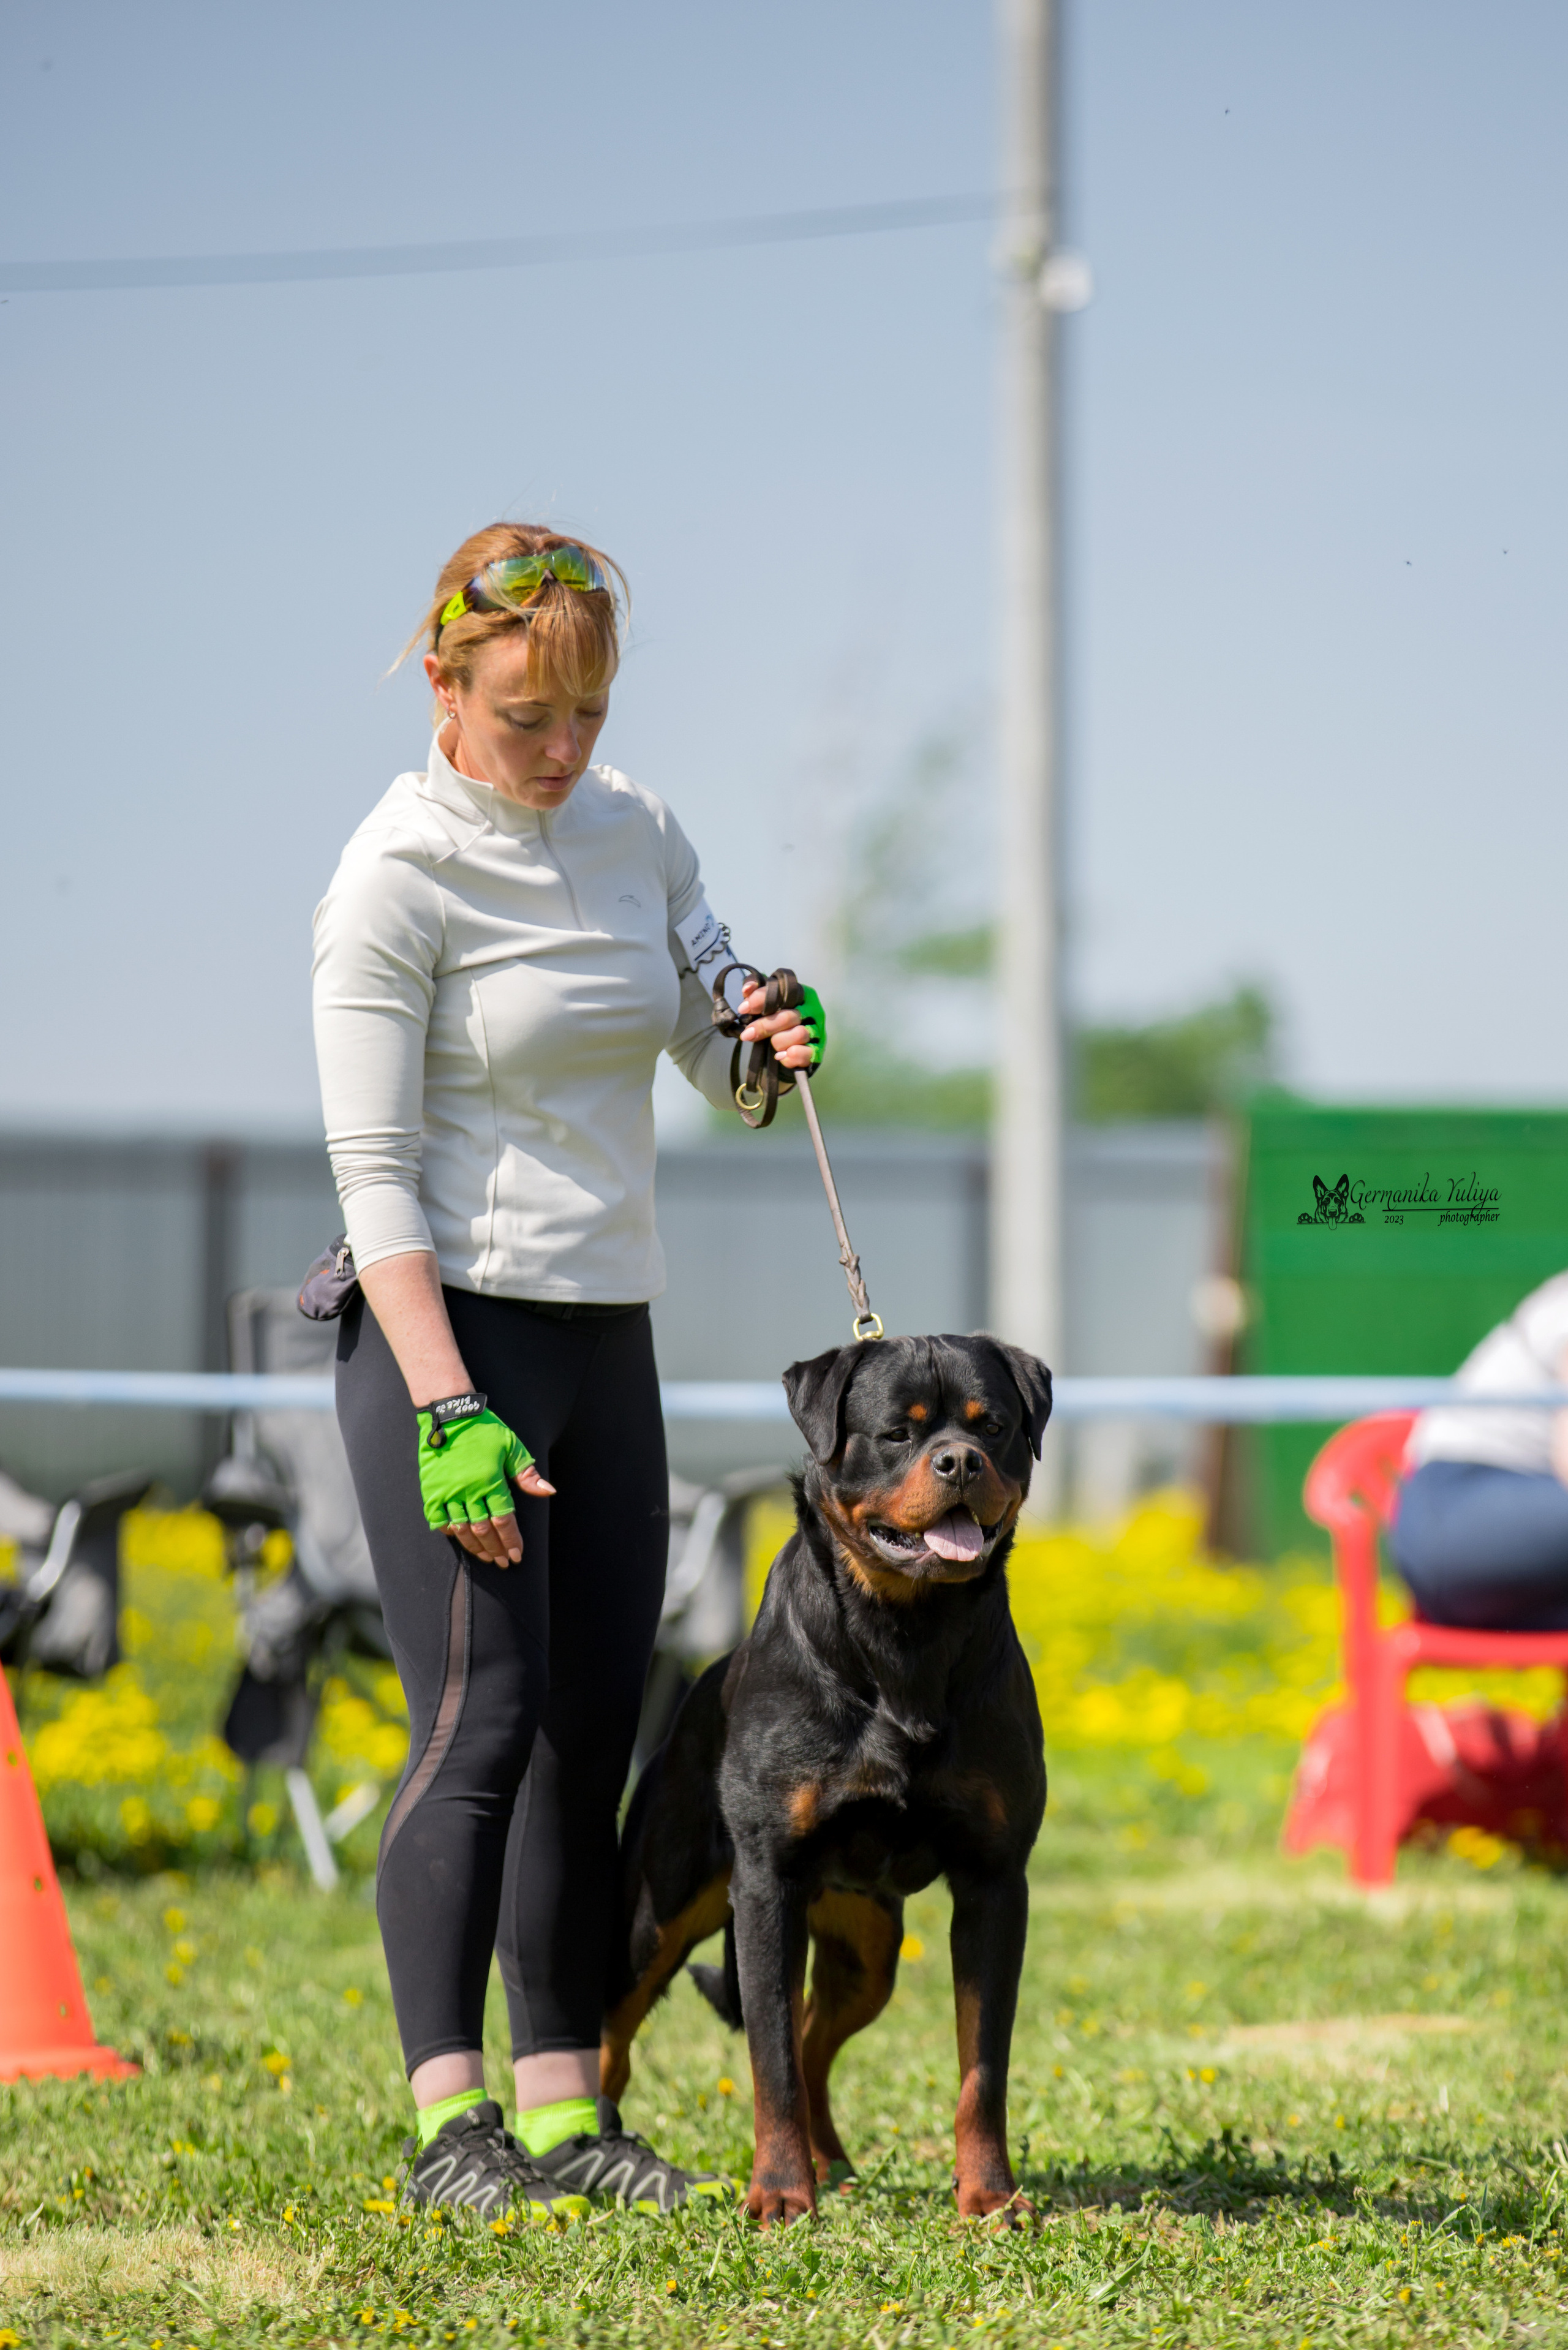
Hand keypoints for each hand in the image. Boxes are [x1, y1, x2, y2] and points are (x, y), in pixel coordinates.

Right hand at [416, 1407, 555, 1568]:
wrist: (451, 1413)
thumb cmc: (485, 1429)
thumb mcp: (512, 1446)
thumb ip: (528, 1473)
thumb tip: (549, 1492)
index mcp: (491, 1480)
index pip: (504, 1521)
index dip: (511, 1541)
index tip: (517, 1556)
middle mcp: (469, 1489)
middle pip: (484, 1530)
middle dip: (495, 1549)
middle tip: (503, 1562)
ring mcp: (448, 1491)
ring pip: (462, 1529)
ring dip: (475, 1547)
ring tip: (486, 1557)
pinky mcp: (431, 1489)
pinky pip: (437, 1518)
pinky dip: (448, 1531)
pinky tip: (459, 1537)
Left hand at [739, 979, 825, 1072]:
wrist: (788, 1047)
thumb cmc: (775, 1020)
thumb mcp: (765, 1004)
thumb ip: (755, 992)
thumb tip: (746, 990)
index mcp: (802, 994)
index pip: (783, 991)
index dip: (761, 999)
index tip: (743, 1009)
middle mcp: (813, 1010)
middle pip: (789, 1016)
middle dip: (765, 1026)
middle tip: (747, 1034)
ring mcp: (818, 1031)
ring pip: (799, 1034)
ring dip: (779, 1042)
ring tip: (771, 1045)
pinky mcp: (818, 1051)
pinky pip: (805, 1054)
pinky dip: (791, 1056)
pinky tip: (780, 1056)